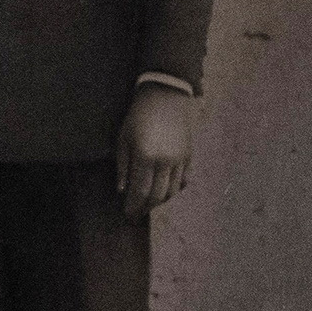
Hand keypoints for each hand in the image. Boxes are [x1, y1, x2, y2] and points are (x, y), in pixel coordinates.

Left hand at [117, 82, 199, 220]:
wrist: (166, 96)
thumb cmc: (139, 116)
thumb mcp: (123, 139)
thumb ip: (123, 167)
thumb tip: (123, 190)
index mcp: (145, 157)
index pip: (139, 192)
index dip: (133, 206)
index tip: (127, 214)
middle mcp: (165, 162)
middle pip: (157, 196)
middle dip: (146, 207)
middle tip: (137, 213)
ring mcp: (180, 160)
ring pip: (172, 192)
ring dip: (160, 201)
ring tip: (148, 202)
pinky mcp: (189, 156)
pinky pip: (184, 181)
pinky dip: (174, 190)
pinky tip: (165, 191)